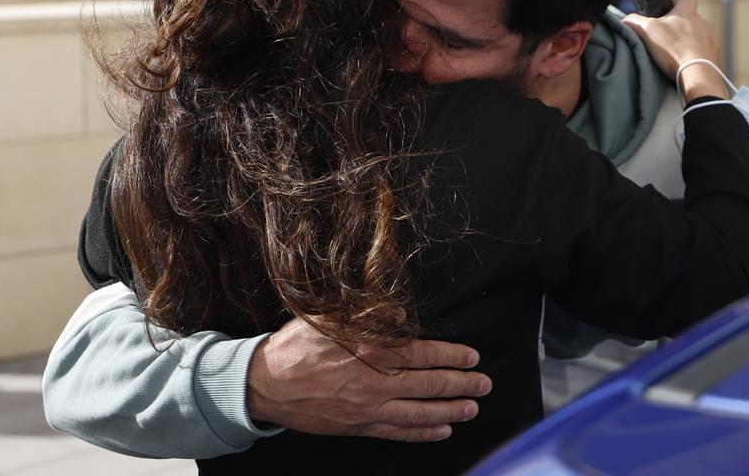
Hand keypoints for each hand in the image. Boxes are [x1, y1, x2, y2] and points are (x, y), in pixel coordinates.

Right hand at [246, 318, 491, 441]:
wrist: (264, 383)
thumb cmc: (297, 345)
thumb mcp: (330, 318)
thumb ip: (369, 315)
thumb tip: (403, 316)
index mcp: (370, 350)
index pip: (423, 354)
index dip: (452, 356)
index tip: (472, 356)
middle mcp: (373, 383)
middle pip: (428, 385)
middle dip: (461, 385)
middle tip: (484, 385)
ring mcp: (366, 409)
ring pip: (418, 413)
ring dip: (449, 411)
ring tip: (472, 409)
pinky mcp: (357, 427)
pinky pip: (397, 432)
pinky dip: (422, 433)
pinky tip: (441, 430)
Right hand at [622, 0, 727, 100]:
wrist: (698, 75)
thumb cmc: (674, 49)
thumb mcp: (647, 30)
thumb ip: (634, 21)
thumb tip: (625, 19)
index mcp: (687, 12)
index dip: (676, 2)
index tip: (667, 11)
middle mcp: (703, 23)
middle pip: (691, 19)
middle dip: (680, 27)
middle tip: (666, 38)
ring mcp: (712, 40)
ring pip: (699, 36)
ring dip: (690, 42)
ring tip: (676, 55)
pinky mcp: (716, 56)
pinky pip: (706, 53)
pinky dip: (697, 57)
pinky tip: (686, 65)